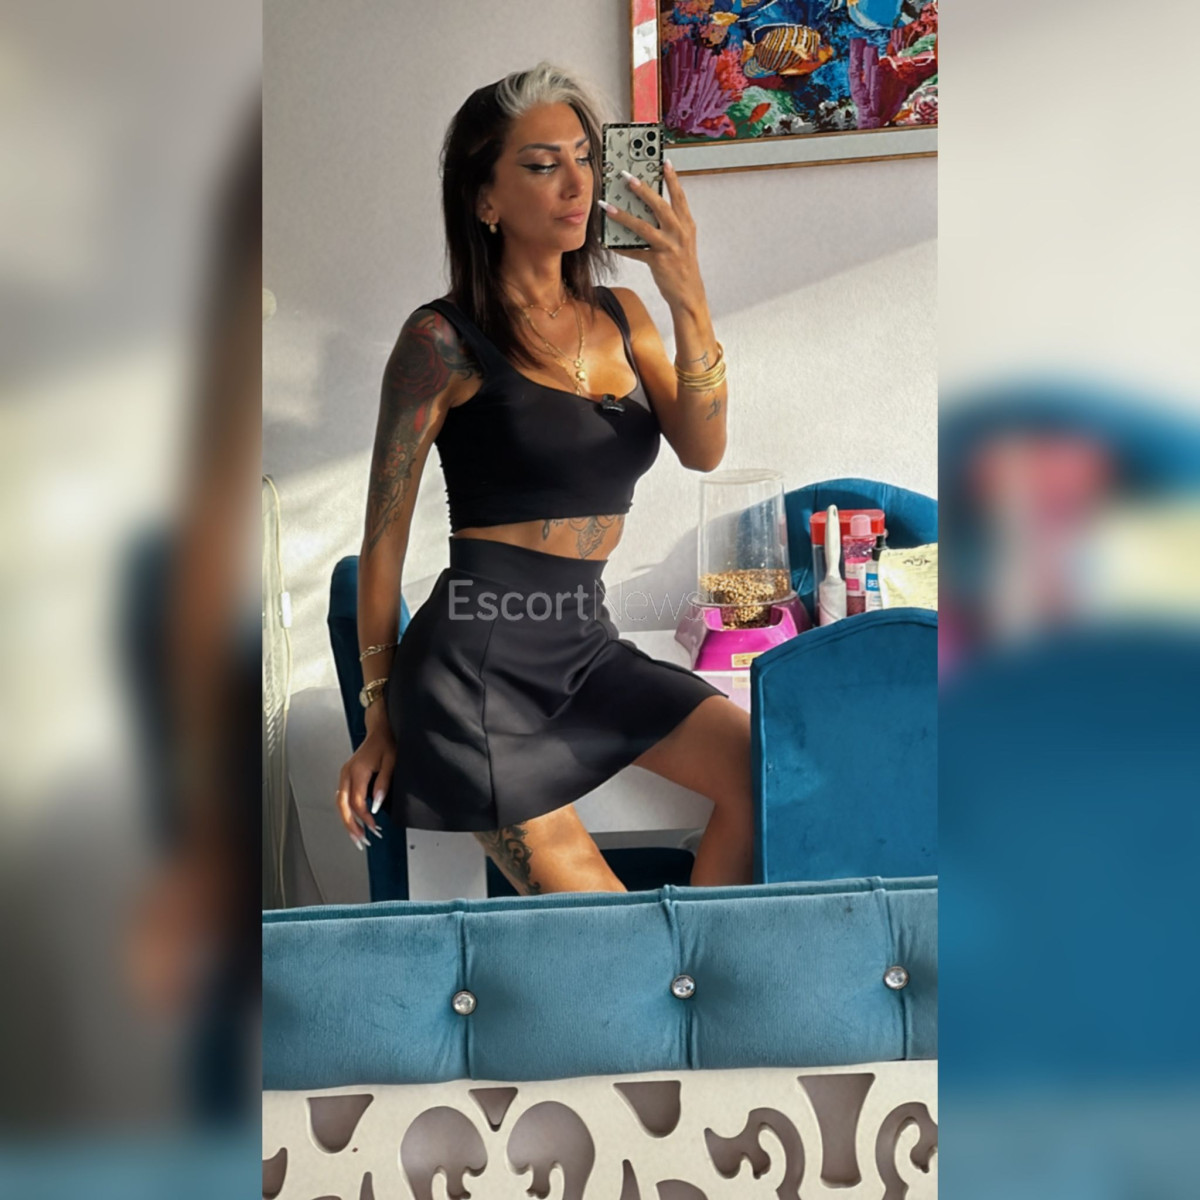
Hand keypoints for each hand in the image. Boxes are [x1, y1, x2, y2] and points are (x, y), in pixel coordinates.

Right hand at [335, 721, 393, 849]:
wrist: (380, 729)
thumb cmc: (387, 743)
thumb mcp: (391, 762)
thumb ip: (383, 784)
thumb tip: (376, 806)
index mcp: (357, 771)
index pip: (356, 801)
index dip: (364, 818)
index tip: (375, 828)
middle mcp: (346, 773)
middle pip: (342, 806)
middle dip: (350, 826)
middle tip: (360, 841)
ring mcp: (344, 774)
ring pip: (340, 803)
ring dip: (347, 821)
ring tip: (357, 837)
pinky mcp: (346, 776)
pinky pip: (343, 798)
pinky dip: (347, 812)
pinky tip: (355, 822)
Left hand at [601, 159, 704, 310]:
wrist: (689, 293)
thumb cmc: (683, 265)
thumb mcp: (682, 241)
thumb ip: (670, 225)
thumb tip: (646, 210)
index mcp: (687, 224)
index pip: (679, 197)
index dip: (672, 179)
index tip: (664, 162)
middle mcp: (679, 233)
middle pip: (660, 206)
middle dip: (642, 190)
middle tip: (627, 176)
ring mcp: (669, 247)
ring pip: (644, 227)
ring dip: (623, 216)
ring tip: (608, 206)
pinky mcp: (658, 261)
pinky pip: (635, 252)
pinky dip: (621, 247)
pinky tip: (608, 242)